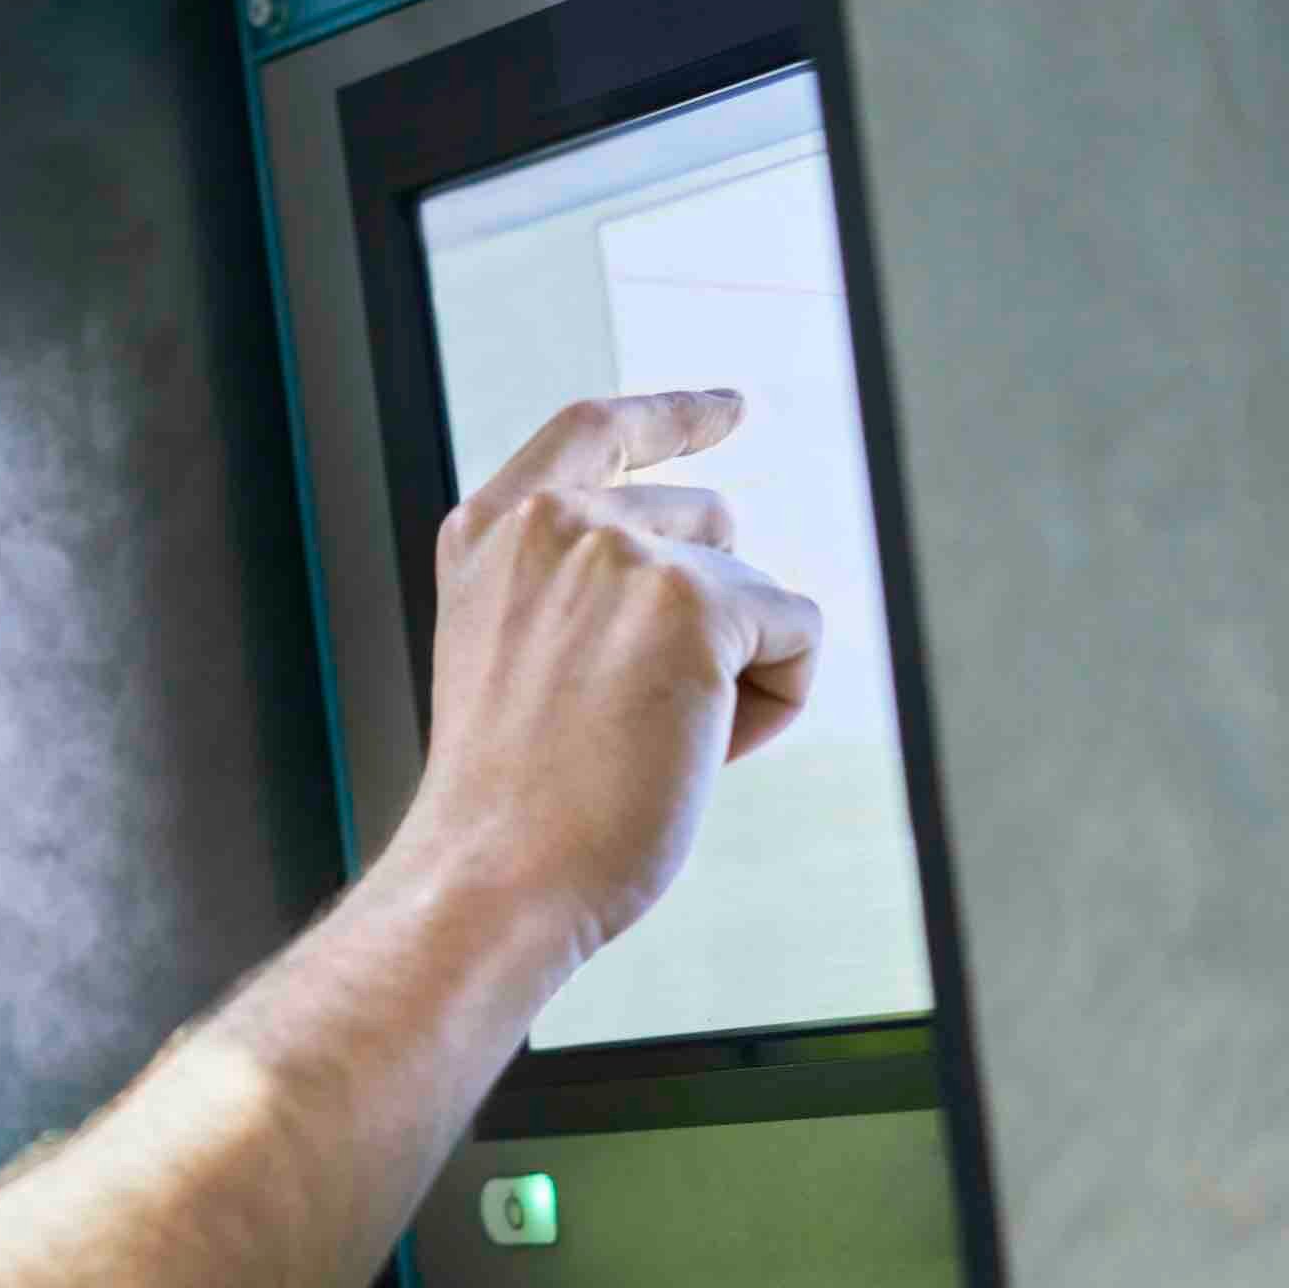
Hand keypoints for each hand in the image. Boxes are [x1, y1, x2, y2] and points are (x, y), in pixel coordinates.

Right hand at [393, 391, 822, 961]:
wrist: (493, 877)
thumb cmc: (509, 806)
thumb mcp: (513, 660)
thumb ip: (576, 591)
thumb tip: (719, 573)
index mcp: (490, 534)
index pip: (595, 429)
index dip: (673, 415)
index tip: (731, 410)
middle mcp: (552, 521)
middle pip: (708, 526)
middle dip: (712, 617)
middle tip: (637, 725)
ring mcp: (621, 551)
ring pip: (754, 588)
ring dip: (738, 669)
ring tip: (656, 745)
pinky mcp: (695, 601)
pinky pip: (798, 632)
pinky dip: (776, 704)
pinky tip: (700, 753)